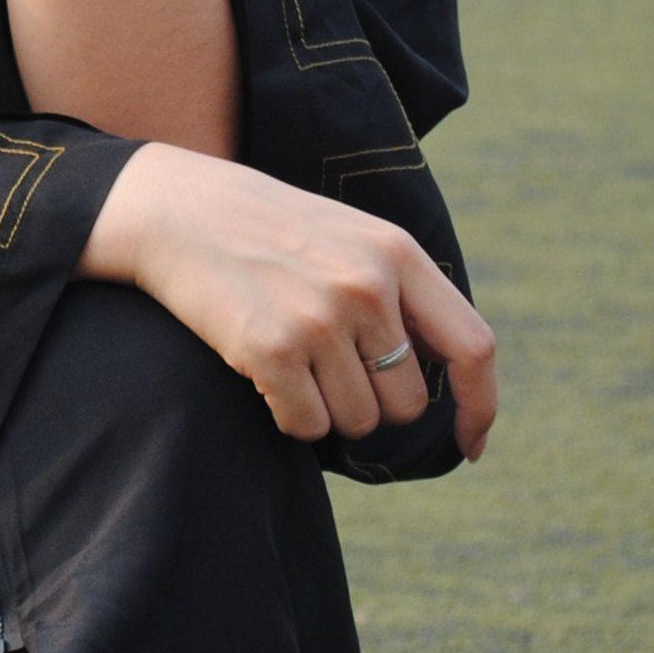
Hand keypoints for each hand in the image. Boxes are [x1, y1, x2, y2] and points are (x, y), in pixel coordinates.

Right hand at [80, 144, 499, 460]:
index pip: (472, 346)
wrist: (174, 209)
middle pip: (408, 403)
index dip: (480, 406)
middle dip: (373, 404)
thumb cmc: (264, 230)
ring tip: (290, 356)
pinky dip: (288, 416)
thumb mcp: (349, 238)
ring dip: (327, 409)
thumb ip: (400, 292)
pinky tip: (263, 372)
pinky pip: (306, 426)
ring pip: (357, 421)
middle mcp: (366, 285)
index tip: (470, 443)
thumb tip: (444, 369)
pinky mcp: (270, 348)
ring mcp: (319, 318)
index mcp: (396, 253)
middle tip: (326, 368)